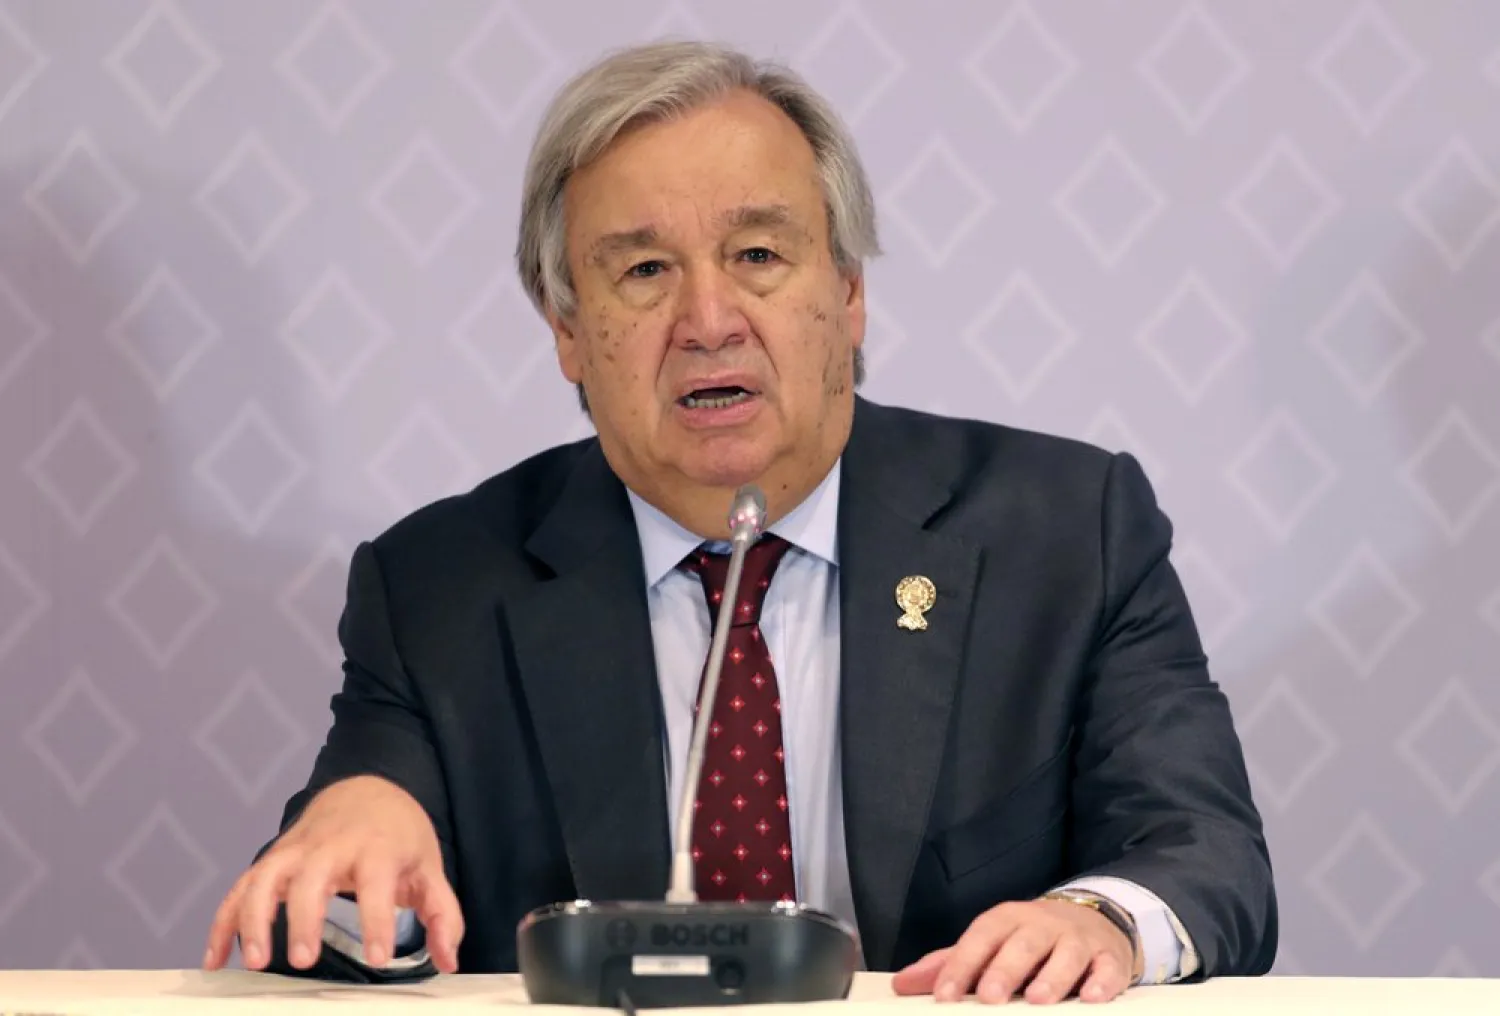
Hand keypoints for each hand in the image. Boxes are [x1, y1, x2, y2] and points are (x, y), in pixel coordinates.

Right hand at [202, 776, 463, 974]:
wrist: (370, 789)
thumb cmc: (399, 835)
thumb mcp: (429, 867)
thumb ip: (441, 914)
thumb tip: (448, 958)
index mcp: (377, 847)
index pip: (376, 883)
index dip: (377, 920)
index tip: (376, 957)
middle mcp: (332, 846)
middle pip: (310, 877)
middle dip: (303, 917)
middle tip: (302, 960)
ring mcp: (296, 850)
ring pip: (265, 877)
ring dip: (254, 918)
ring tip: (254, 961)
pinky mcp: (272, 858)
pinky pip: (241, 888)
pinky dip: (224, 921)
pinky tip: (216, 959)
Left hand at [891, 898, 1137, 1004]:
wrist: (1091, 919)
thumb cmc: (1029, 939)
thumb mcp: (990, 944)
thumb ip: (951, 964)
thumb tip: (902, 984)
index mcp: (1006, 920)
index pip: (980, 939)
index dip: (961, 966)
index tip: (944, 996)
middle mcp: (1041, 925)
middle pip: (1022, 944)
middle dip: (1005, 969)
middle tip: (990, 996)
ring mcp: (1077, 939)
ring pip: (1065, 954)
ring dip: (1052, 976)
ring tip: (1037, 999)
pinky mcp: (1109, 957)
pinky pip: (1107, 968)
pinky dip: (1101, 982)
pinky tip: (1091, 997)